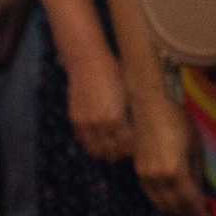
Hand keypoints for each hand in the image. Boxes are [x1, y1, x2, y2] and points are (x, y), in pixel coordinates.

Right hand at [63, 45, 133, 163]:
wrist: (87, 61)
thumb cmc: (112, 72)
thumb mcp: (128, 91)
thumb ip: (132, 112)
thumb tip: (140, 126)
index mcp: (116, 117)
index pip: (127, 144)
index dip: (133, 149)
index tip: (138, 149)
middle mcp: (100, 123)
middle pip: (111, 151)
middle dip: (120, 154)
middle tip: (127, 153)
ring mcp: (86, 123)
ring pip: (96, 149)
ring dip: (106, 153)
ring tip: (114, 151)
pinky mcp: (76, 119)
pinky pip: (84, 140)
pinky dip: (92, 144)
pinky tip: (100, 142)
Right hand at [128, 70, 210, 215]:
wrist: (150, 102)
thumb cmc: (179, 119)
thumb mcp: (195, 147)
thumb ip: (196, 173)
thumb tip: (200, 194)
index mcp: (174, 172)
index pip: (189, 204)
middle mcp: (157, 179)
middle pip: (173, 209)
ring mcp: (144, 175)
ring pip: (160, 205)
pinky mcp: (138, 170)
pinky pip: (151, 195)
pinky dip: (163, 205)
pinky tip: (172, 206)